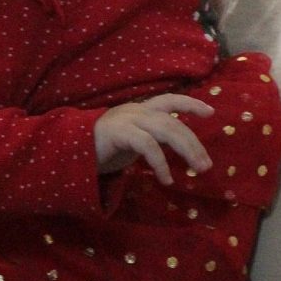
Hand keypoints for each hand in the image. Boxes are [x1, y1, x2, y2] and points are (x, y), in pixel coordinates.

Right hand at [93, 94, 212, 182]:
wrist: (69, 152)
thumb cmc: (104, 148)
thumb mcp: (133, 141)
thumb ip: (153, 139)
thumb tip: (180, 150)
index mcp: (141, 110)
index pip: (171, 100)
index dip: (191, 104)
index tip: (211, 112)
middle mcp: (137, 111)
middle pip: (174, 122)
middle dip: (194, 143)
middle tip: (207, 165)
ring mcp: (127, 120)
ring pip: (166, 130)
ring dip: (186, 150)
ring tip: (197, 170)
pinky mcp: (119, 133)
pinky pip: (147, 146)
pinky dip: (160, 163)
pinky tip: (167, 179)